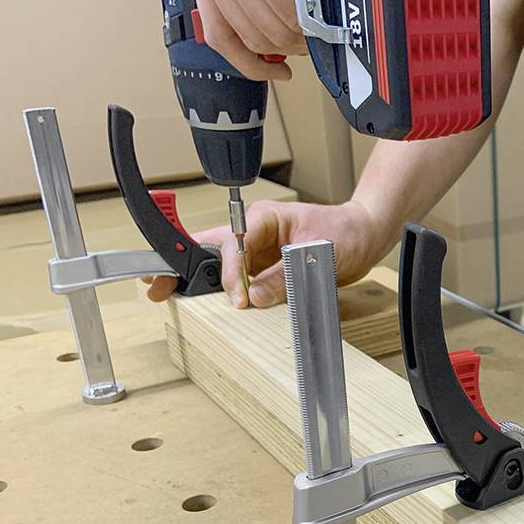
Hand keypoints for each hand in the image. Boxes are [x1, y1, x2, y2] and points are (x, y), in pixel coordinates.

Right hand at [143, 200, 394, 307]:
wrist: (365, 236)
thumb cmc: (346, 232)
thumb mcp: (317, 254)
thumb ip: (284, 277)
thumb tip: (253, 298)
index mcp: (263, 218)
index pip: (233, 245)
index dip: (230, 274)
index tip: (235, 299)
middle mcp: (255, 233)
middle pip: (211, 250)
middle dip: (184, 267)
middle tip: (157, 287)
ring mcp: (258, 250)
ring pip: (220, 266)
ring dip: (201, 282)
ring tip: (171, 296)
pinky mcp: (266, 267)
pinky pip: (240, 280)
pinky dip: (226, 292)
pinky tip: (212, 305)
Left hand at [187, 0, 306, 80]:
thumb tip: (273, 23)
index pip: (221, 38)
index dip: (251, 65)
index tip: (276, 73)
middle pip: (251, 40)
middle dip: (284, 52)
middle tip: (303, 48)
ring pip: (271, 31)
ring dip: (297, 41)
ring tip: (312, 35)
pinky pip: (288, 12)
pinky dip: (305, 23)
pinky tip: (313, 21)